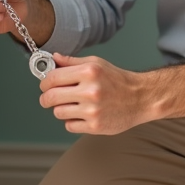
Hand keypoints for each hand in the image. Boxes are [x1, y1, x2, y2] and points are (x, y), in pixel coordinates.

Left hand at [38, 53, 153, 134]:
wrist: (141, 98)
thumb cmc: (118, 80)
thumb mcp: (96, 64)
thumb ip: (72, 62)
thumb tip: (53, 59)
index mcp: (89, 72)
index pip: (52, 78)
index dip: (44, 82)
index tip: (45, 84)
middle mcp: (91, 91)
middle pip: (50, 97)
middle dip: (45, 98)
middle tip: (48, 98)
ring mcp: (93, 110)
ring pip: (58, 112)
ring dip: (60, 109)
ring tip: (71, 105)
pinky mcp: (95, 126)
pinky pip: (69, 126)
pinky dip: (72, 121)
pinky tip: (82, 114)